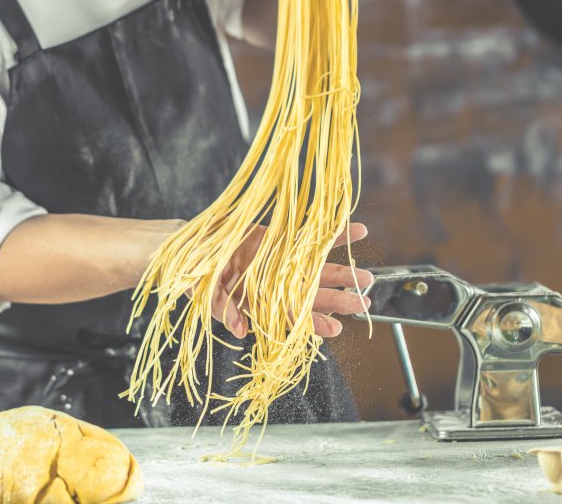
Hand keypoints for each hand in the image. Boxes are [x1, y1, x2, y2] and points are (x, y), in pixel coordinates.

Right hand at [211, 223, 373, 338]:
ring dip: (344, 274)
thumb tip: (240, 331)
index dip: (313, 324)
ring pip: (319, 271)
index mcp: (261, 305)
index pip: (291, 318)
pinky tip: (358, 231)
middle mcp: (278, 288)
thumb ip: (224, 310)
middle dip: (340, 301)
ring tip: (368, 277)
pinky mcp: (283, 241)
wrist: (194, 249)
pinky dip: (335, 236)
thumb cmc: (198, 277)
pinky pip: (313, 239)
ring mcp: (283, 265)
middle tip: (364, 303)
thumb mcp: (206, 294)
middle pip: (313, 297)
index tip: (335, 329)